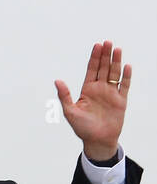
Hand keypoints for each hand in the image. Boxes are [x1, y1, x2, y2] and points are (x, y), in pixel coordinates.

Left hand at [55, 40, 130, 159]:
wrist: (97, 141)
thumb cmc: (82, 128)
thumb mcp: (70, 112)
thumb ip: (64, 96)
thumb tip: (57, 81)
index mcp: (87, 90)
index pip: (91, 69)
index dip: (94, 58)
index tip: (97, 46)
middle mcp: (100, 89)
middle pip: (103, 68)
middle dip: (105, 55)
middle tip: (107, 42)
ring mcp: (111, 94)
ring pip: (114, 73)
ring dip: (116, 61)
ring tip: (117, 49)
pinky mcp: (120, 100)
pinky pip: (124, 85)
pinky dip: (126, 76)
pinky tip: (126, 66)